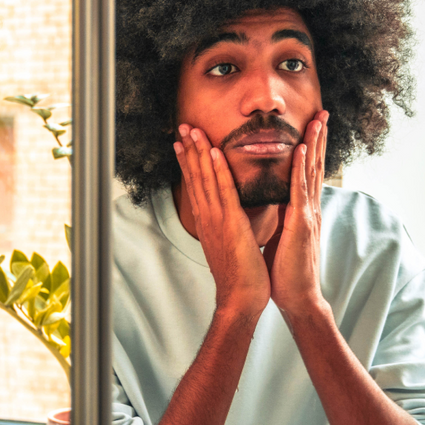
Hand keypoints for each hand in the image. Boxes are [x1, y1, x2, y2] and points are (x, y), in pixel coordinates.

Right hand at [175, 125, 270, 318]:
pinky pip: (224, 192)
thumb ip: (231, 226)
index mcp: (209, 222)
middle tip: (182, 126)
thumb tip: (234, 216)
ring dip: (199, 153)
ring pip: (205, 180)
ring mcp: (216, 220)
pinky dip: (218, 171)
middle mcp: (208, 218)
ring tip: (192, 130)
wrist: (241, 298)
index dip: (189, 163)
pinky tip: (214, 153)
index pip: (197, 186)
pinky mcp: (231, 224)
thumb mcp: (234, 243)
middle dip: (189, 151)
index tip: (183, 143)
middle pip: (195, 178)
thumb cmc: (241, 275)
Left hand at [264, 111, 327, 313]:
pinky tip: (301, 150)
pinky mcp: (301, 224)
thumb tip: (278, 204)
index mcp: (305, 212)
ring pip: (311, 173)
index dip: (312, 150)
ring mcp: (308, 215)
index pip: (308, 174)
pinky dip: (301, 169)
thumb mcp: (284, 236)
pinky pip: (300, 190)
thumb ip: (284, 217)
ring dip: (314, 145)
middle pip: (315, 166)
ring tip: (316, 121)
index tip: (312, 127)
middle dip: (318, 139)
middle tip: (322, 113)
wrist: (298, 297)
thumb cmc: (288, 271)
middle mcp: (310, 209)